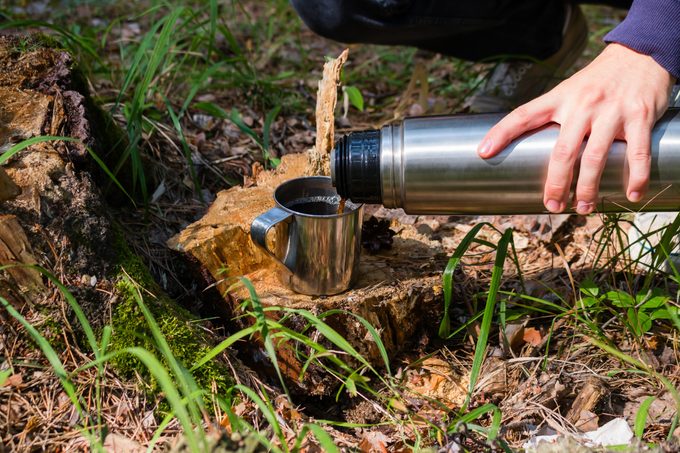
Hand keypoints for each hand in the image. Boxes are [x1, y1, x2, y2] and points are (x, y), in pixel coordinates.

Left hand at [477, 43, 675, 214]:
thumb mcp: (569, 91)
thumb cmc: (598, 81)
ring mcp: (612, 111)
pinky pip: (636, 153)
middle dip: (555, 182)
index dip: (501, 133)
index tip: (483, 152)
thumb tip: (526, 148)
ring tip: (583, 208)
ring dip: (588, 188)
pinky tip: (631, 196)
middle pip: (562, 151)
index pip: (523, 115)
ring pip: (595, 157)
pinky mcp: (640, 116)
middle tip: (550, 205)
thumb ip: (551, 116)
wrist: (642, 53)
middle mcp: (583, 105)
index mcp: (560, 98)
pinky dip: (634, 178)